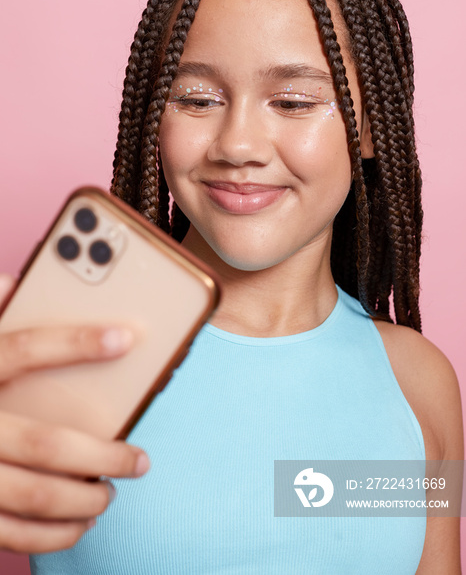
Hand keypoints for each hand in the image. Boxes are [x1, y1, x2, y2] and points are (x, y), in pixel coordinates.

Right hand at [0, 273, 150, 553]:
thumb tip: (11, 284)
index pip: (21, 349)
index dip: (75, 342)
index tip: (125, 338)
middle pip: (44, 442)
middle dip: (103, 455)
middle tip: (138, 460)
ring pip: (32, 494)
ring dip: (83, 500)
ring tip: (110, 493)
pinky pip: (9, 533)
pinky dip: (50, 535)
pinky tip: (77, 526)